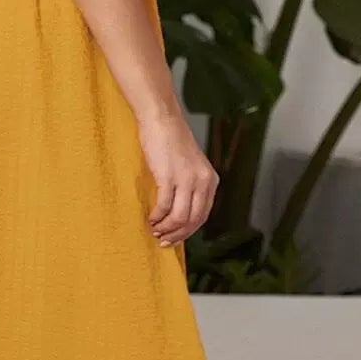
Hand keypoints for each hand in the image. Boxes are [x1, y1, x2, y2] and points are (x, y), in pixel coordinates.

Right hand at [137, 106, 218, 246]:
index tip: (175, 238)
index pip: (203, 216)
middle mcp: (203, 181)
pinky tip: (150, 218)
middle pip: (192, 220)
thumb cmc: (172, 140)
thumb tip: (180, 212)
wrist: (162, 119)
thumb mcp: (190, 165)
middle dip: (177, 235)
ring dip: (166, 228)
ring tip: (154, 230)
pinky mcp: (169, 177)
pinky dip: (156, 216)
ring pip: (179, 217)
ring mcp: (186, 179)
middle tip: (163, 240)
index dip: (188, 231)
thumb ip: (191, 186)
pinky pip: (164, 206)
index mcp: (211, 180)